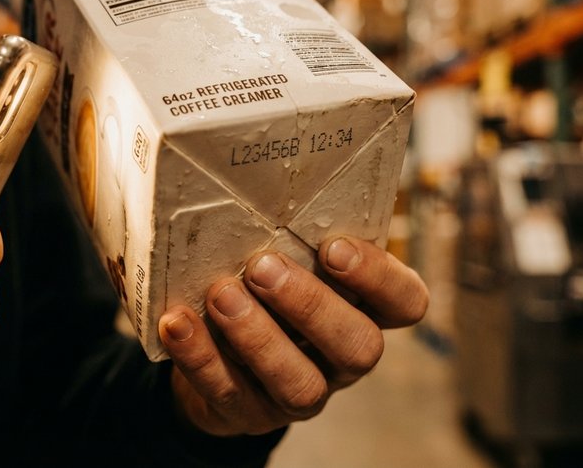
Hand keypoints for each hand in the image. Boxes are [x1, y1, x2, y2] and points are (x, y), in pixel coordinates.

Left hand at [158, 236, 428, 435]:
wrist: (216, 346)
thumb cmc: (264, 281)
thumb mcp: (288, 253)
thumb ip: (292, 229)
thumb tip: (260, 169)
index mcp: (367, 310)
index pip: (405, 301)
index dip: (379, 277)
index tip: (334, 246)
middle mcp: (344, 357)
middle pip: (358, 346)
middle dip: (310, 305)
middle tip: (262, 266)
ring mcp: (304, 394)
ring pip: (300, 384)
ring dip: (257, 336)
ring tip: (220, 293)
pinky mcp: (252, 414)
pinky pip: (231, 394)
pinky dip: (201, 357)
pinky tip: (177, 322)